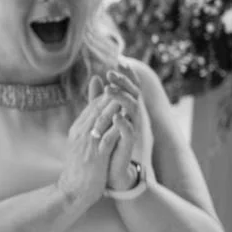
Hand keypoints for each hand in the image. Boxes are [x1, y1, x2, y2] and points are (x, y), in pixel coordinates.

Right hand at [59, 79, 122, 206]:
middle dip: (113, 93)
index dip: (107, 92)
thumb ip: (88, 126)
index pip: (93, 105)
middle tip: (126, 81)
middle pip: (98, 107)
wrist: (73, 190)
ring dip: (115, 105)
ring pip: (103, 119)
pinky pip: (108, 137)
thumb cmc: (80, 167)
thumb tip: (92, 118)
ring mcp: (87, 143)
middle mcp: (81, 132)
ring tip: (128, 93)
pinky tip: (127, 119)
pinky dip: (117, 127)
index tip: (120, 83)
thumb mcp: (80, 142)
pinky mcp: (96, 155)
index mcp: (77, 128)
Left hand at [99, 69, 145, 190]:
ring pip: (133, 110)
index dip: (128, 75)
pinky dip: (122, 123)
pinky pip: (129, 132)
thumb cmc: (107, 141)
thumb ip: (99, 98)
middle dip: (124, 82)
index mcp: (127, 110)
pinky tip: (115, 116)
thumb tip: (97, 77)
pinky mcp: (129, 145)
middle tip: (112, 72)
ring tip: (109, 90)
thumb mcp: (102, 116)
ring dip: (121, 98)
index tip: (120, 60)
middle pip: (134, 94)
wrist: (110, 171)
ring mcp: (133, 130)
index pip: (131, 88)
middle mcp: (133, 118)